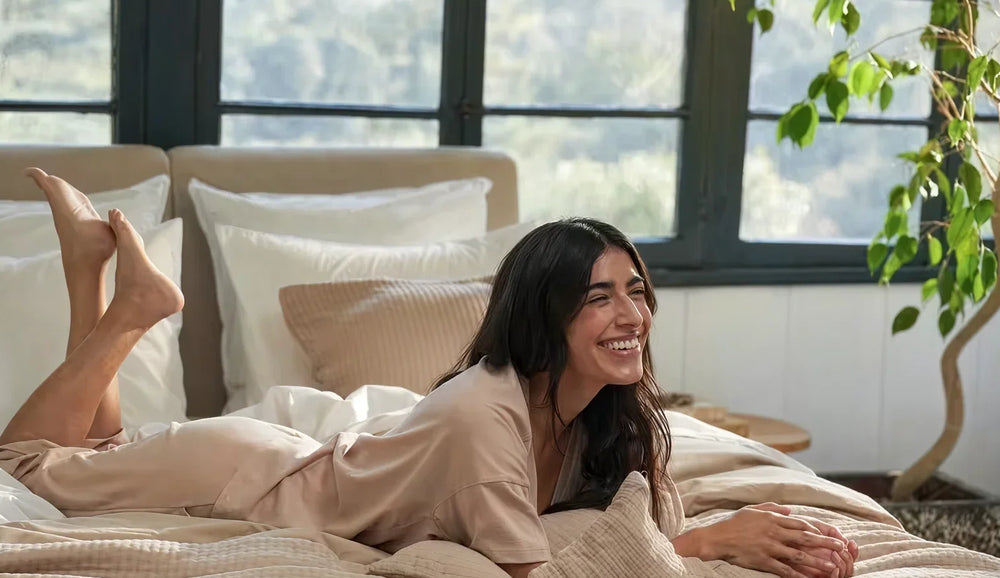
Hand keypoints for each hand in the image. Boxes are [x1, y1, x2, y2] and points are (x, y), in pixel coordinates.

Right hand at [680, 502, 847, 577]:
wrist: (715, 538)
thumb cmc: (732, 523)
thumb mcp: (752, 510)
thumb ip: (772, 508)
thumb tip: (790, 510)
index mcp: (772, 518)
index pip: (800, 523)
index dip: (818, 529)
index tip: (830, 533)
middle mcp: (773, 532)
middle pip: (805, 537)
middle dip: (825, 543)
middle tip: (841, 547)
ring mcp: (769, 547)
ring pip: (798, 555)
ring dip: (817, 561)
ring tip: (832, 566)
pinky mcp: (762, 560)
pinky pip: (784, 569)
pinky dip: (797, 575)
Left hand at [783, 517, 857, 577]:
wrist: (766, 539)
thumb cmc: (787, 529)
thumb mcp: (807, 525)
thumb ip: (826, 530)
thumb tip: (843, 537)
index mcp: (827, 553)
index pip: (847, 556)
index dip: (853, 552)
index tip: (851, 543)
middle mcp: (825, 564)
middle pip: (847, 567)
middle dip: (848, 559)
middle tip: (843, 550)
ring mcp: (820, 572)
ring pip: (842, 573)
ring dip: (843, 565)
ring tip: (836, 555)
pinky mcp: (813, 577)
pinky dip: (834, 576)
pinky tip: (833, 568)